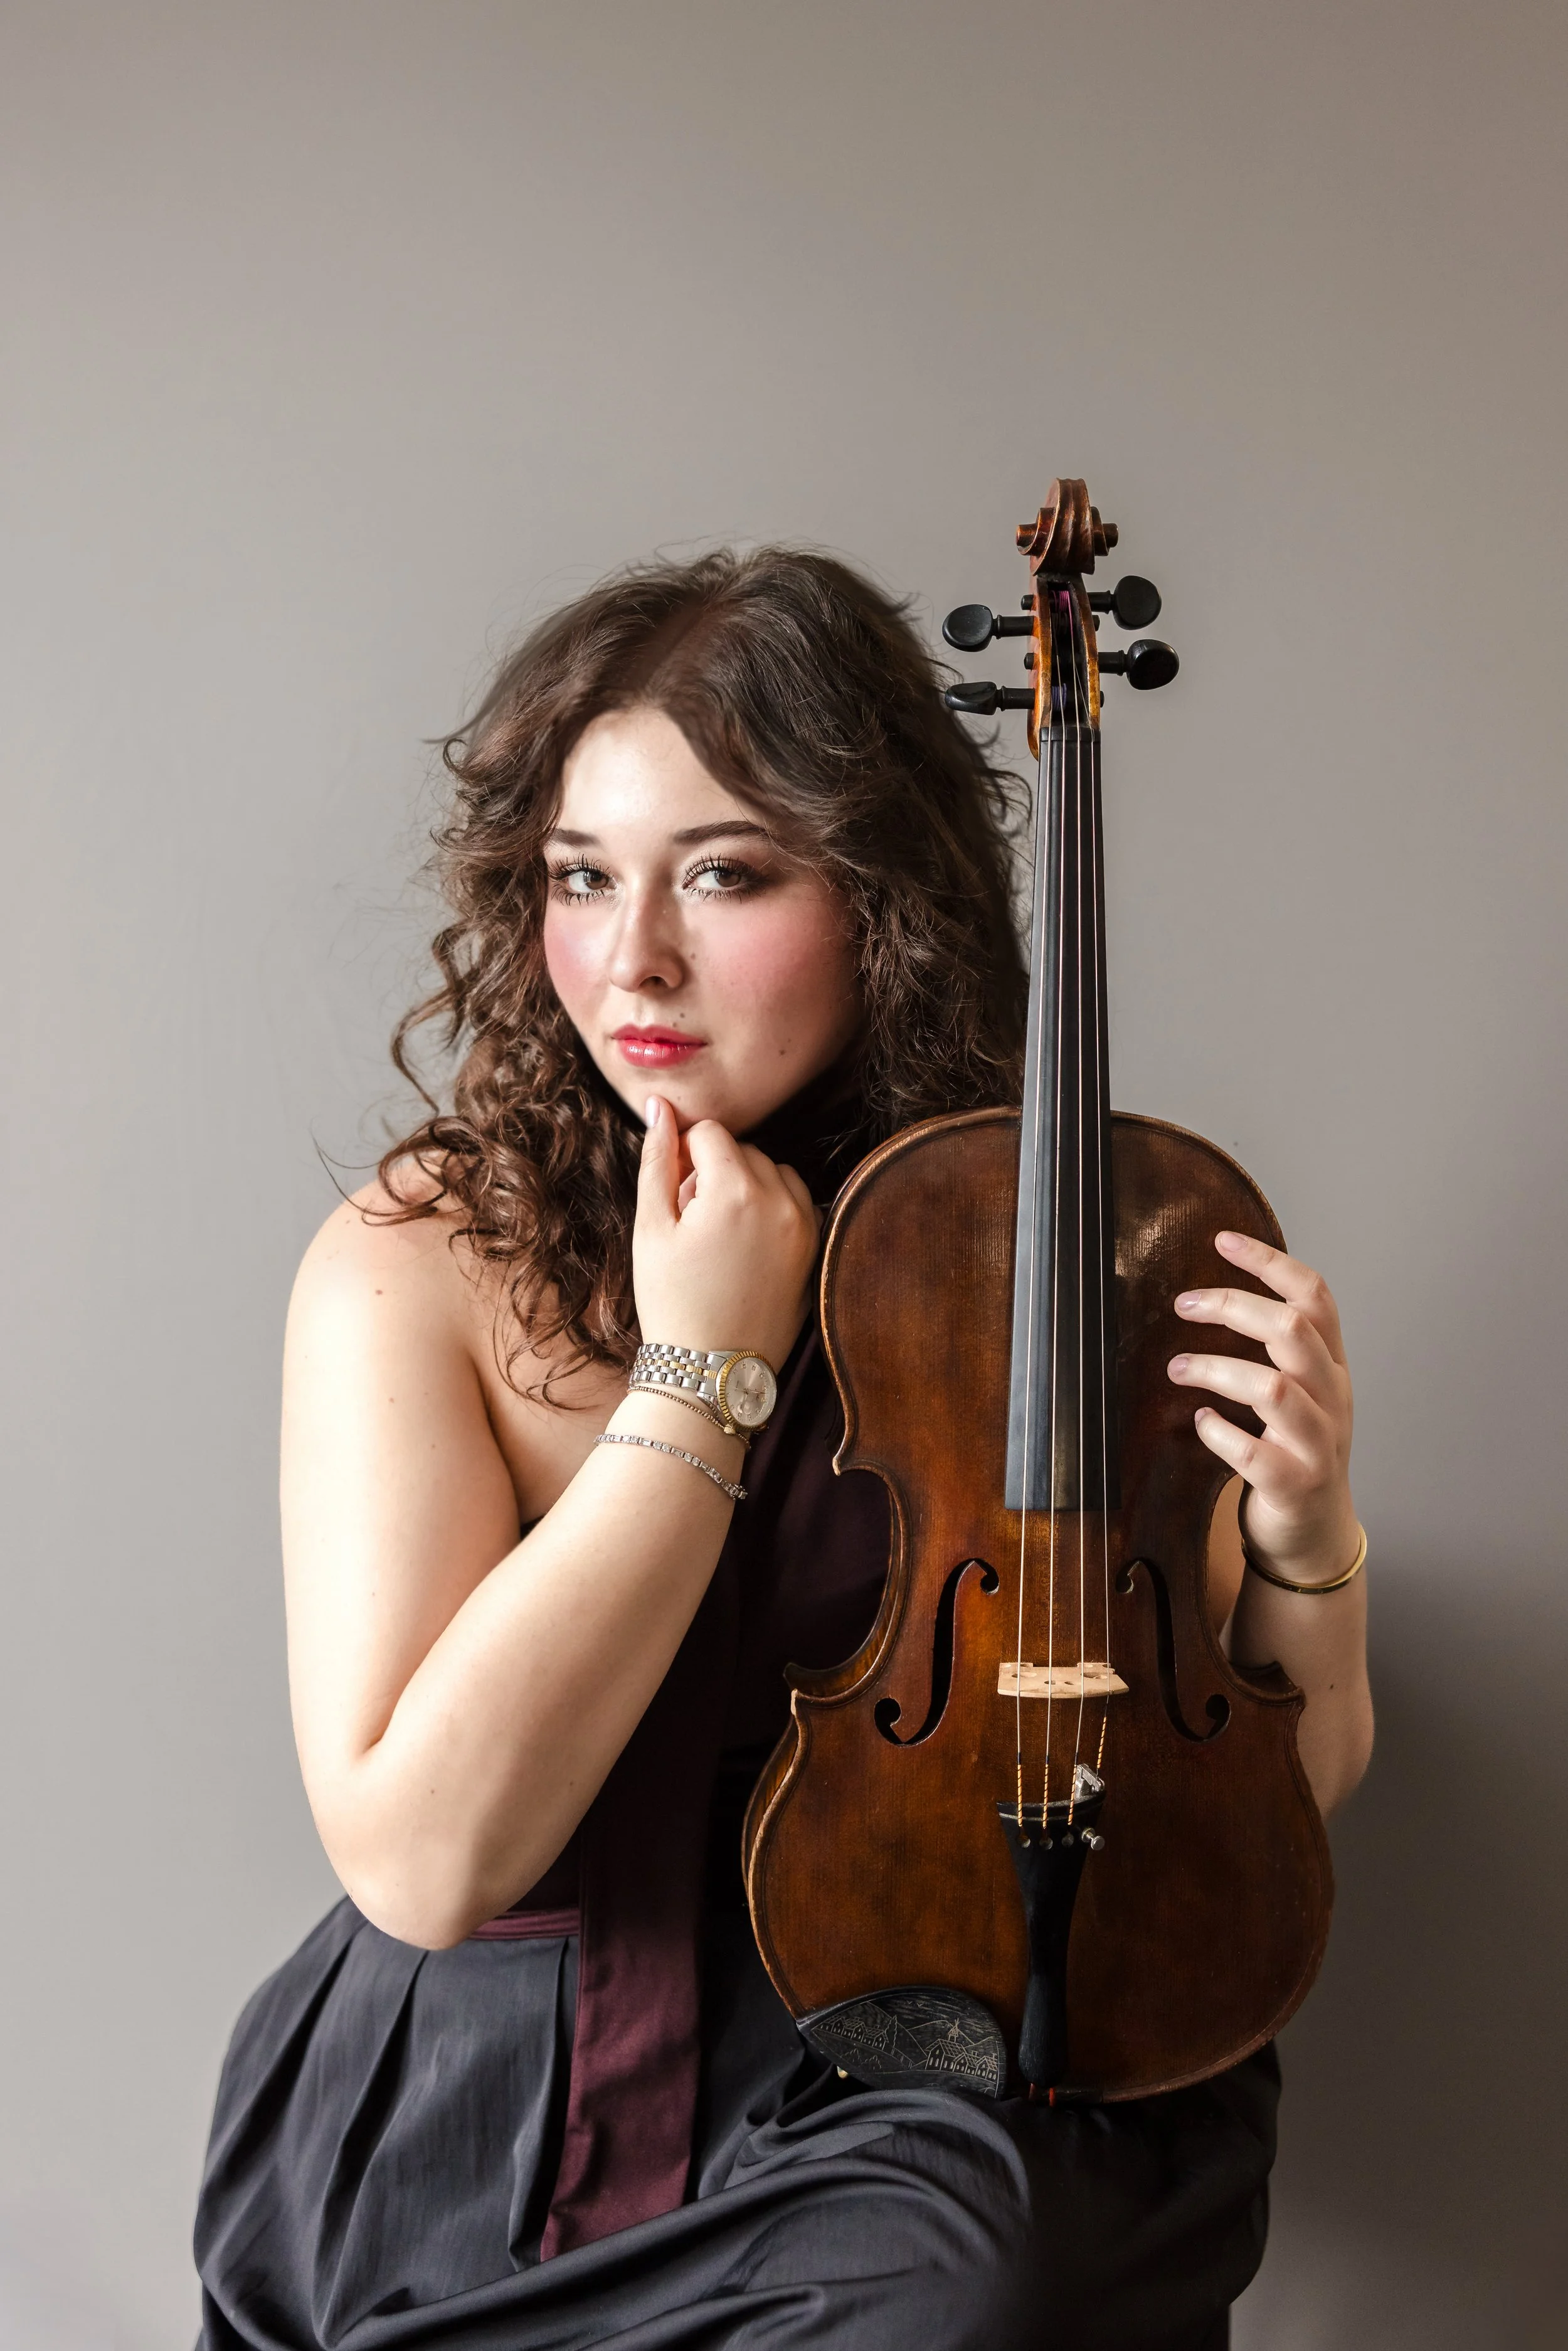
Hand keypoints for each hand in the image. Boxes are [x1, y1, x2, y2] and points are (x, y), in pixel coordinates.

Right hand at [632, 1096, 820, 1366]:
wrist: (709, 1370)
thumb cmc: (671, 1300)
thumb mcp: (651, 1228)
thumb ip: (656, 1159)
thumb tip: (658, 1105)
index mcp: (736, 1191)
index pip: (711, 1132)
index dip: (684, 1156)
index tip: (675, 1195)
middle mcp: (781, 1201)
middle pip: (745, 1151)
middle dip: (716, 1171)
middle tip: (692, 1221)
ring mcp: (806, 1227)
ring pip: (775, 1173)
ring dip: (748, 1187)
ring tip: (721, 1234)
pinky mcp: (817, 1250)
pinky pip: (798, 1204)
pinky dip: (774, 1211)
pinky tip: (748, 1247)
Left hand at [1167, 1230, 1358, 1585]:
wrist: (1314, 1535)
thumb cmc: (1294, 1454)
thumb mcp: (1298, 1393)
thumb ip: (1277, 1349)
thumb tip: (1217, 1294)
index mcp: (1332, 1368)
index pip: (1315, 1297)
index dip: (1270, 1263)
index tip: (1223, 1240)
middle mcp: (1333, 1399)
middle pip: (1293, 1330)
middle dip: (1232, 1306)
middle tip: (1183, 1305)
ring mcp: (1319, 1445)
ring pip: (1274, 1388)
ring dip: (1215, 1370)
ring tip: (1177, 1369)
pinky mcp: (1295, 1486)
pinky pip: (1255, 1452)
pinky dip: (1220, 1433)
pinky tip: (1200, 1423)